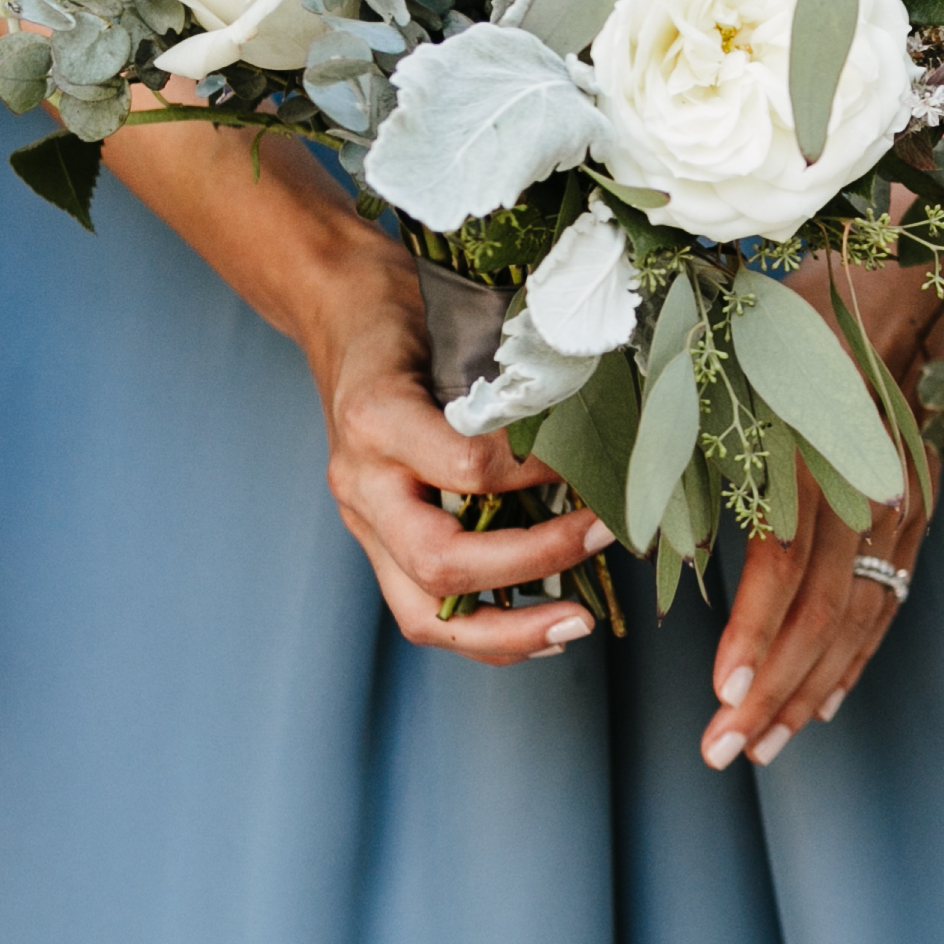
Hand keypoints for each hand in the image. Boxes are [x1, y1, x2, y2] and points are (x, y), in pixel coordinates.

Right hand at [303, 275, 609, 668]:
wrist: (339, 313)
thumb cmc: (404, 311)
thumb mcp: (452, 321)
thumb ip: (507, 377)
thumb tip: (598, 418)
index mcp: (378, 419)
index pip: (466, 468)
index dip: (537, 474)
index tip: (592, 463)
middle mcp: (362, 481)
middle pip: (440, 560)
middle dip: (534, 563)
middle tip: (604, 535)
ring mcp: (364, 521)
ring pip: (423, 611)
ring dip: (507, 632)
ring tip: (576, 626)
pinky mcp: (376, 541)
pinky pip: (423, 609)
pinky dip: (487, 632)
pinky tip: (543, 631)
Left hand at [696, 257, 943, 770]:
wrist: (894, 282)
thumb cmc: (778, 319)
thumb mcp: (716, 358)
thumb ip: (675, 434)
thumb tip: (625, 519)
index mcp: (810, 440)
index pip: (789, 556)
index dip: (757, 628)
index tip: (719, 689)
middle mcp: (866, 478)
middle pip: (829, 604)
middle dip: (777, 686)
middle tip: (726, 750)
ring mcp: (902, 499)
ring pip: (862, 613)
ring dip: (812, 687)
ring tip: (762, 746)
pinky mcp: (916, 511)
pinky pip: (886, 599)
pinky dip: (854, 657)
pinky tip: (819, 703)